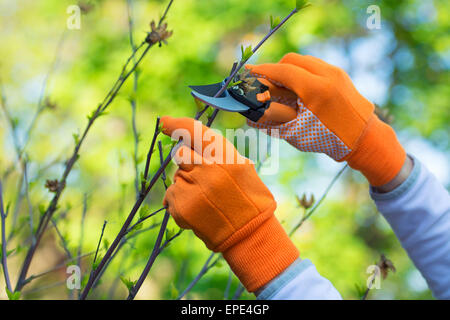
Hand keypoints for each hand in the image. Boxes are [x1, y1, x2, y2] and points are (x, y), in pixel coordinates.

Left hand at [161, 116, 298, 291]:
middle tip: (201, 176)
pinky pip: (170, 196)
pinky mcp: (181, 207)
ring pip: (176, 176)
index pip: (196, 132)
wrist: (249, 235)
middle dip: (186, 160)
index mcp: (226, 158)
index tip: (165, 122)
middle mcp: (208, 170)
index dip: (177, 124)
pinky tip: (198, 210)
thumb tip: (190, 137)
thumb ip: (219, 153)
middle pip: (180, 152)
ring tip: (205, 199)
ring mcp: (193, 189)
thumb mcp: (243, 168)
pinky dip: (179, 202)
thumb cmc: (249, 199)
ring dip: (185, 184)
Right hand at [246, 53, 405, 186]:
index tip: (247, 73)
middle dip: (275, 70)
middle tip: (264, 84)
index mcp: (316, 89)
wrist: (363, 139)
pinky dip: (301, 72)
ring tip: (281, 87)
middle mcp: (327, 74)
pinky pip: (314, 66)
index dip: (262, 71)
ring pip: (303, 60)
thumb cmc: (328, 140)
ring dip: (288, 70)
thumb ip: (271, 120)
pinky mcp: (339, 74)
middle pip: (291, 60)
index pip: (282, 71)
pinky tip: (297, 89)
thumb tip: (249, 115)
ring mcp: (335, 72)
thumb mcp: (296, 133)